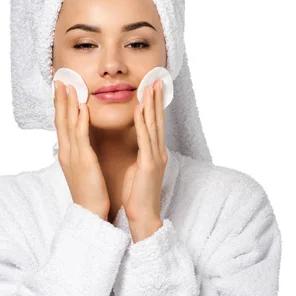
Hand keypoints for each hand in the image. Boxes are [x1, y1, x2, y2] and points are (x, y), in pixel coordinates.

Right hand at [53, 81, 109, 220]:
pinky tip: (82, 107)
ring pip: (68, 124)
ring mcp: (72, 156)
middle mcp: (66, 152)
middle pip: (61, 120)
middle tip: (60, 79)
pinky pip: (81, 137)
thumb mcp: (83, 169)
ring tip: (69, 85)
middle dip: (60, 99)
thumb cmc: (90, 192)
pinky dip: (80, 120)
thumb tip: (82, 142)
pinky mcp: (83, 161)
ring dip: (68, 103)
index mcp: (67, 153)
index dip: (61, 105)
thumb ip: (81, 153)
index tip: (61, 89)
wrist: (90, 213)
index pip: (62, 124)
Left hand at [121, 79, 167, 224]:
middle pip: (158, 120)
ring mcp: (155, 157)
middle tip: (156, 79)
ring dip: (152, 105)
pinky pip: (145, 140)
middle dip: (157, 99)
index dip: (155, 106)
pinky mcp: (149, 164)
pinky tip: (140, 110)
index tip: (153, 89)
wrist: (143, 216)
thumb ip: (140, 155)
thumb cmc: (138, 195)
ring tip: (150, 86)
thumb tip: (137, 145)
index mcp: (155, 153)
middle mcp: (158, 152)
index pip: (155, 125)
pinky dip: (143, 123)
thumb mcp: (139, 170)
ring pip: (154, 126)